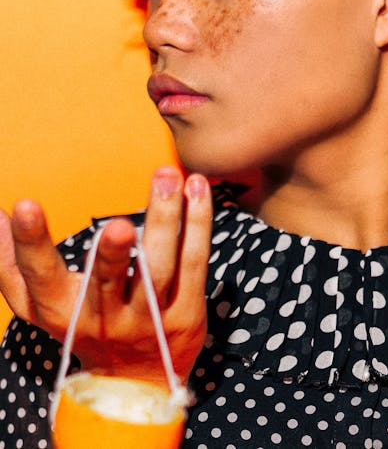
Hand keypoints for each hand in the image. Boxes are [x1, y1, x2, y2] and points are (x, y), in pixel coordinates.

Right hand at [0, 166, 211, 386]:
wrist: (135, 381)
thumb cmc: (84, 327)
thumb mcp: (41, 306)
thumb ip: (14, 264)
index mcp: (62, 310)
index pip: (41, 276)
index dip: (31, 242)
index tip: (26, 205)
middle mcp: (105, 317)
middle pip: (108, 279)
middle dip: (113, 251)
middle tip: (119, 222)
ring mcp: (149, 318)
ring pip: (160, 268)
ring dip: (166, 220)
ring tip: (168, 178)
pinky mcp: (186, 314)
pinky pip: (194, 264)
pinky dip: (197, 224)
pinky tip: (197, 190)